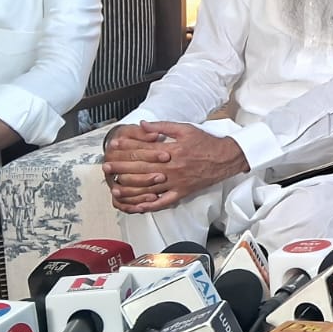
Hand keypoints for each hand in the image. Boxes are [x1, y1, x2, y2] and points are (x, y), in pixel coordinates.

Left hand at [102, 122, 247, 213]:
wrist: (225, 158)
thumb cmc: (205, 143)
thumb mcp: (185, 129)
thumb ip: (162, 127)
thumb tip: (142, 125)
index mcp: (172, 151)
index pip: (143, 150)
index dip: (127, 147)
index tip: (114, 146)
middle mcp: (172, 168)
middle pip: (141, 169)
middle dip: (122, 168)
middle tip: (106, 168)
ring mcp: (176, 182)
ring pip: (149, 188)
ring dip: (130, 189)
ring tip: (114, 188)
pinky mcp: (181, 193)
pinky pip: (163, 202)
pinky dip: (149, 205)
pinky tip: (136, 206)